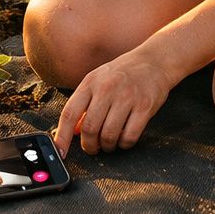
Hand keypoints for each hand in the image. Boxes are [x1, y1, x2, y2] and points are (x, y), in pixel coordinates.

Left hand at [53, 49, 174, 158]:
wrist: (154, 61)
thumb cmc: (123, 73)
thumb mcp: (97, 81)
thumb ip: (84, 105)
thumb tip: (72, 131)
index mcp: (90, 83)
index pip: (70, 113)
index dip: (62, 136)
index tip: (60, 152)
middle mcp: (107, 89)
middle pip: (89, 128)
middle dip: (89, 145)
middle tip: (93, 147)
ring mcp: (127, 97)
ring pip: (109, 135)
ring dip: (107, 146)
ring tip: (109, 143)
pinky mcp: (144, 106)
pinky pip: (130, 136)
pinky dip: (124, 144)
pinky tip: (124, 138)